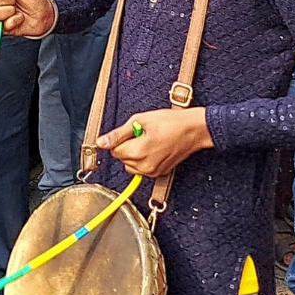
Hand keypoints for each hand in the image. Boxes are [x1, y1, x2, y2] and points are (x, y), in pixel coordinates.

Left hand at [97, 107, 213, 176]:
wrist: (194, 130)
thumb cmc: (171, 122)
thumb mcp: (140, 120)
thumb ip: (118, 134)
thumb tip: (101, 142)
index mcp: (138, 152)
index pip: (114, 151)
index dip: (119, 139)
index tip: (130, 131)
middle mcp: (144, 166)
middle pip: (121, 159)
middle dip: (126, 146)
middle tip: (141, 134)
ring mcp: (153, 172)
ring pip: (130, 165)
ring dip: (134, 154)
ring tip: (148, 140)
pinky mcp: (159, 173)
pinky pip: (142, 168)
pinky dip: (143, 159)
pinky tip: (154, 148)